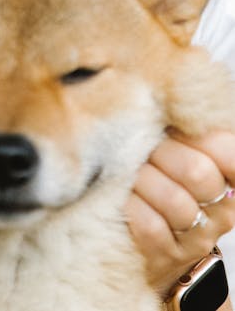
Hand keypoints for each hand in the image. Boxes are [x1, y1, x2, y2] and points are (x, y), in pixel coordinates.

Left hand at [126, 129, 234, 296]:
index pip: (230, 153)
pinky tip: (123, 194)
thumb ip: (184, 129)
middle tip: (146, 147)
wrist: (152, 241)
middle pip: (198, 173)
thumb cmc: (164, 179)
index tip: (175, 127)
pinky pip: (150, 225)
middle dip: (162, 152)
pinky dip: (132, 205)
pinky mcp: (166, 255)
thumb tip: (167, 92)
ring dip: (143, 178)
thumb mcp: (182, 150)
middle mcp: (222, 210)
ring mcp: (197, 235)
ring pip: (174, 200)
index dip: (199, 135)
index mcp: (230, 178)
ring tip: (131, 169)